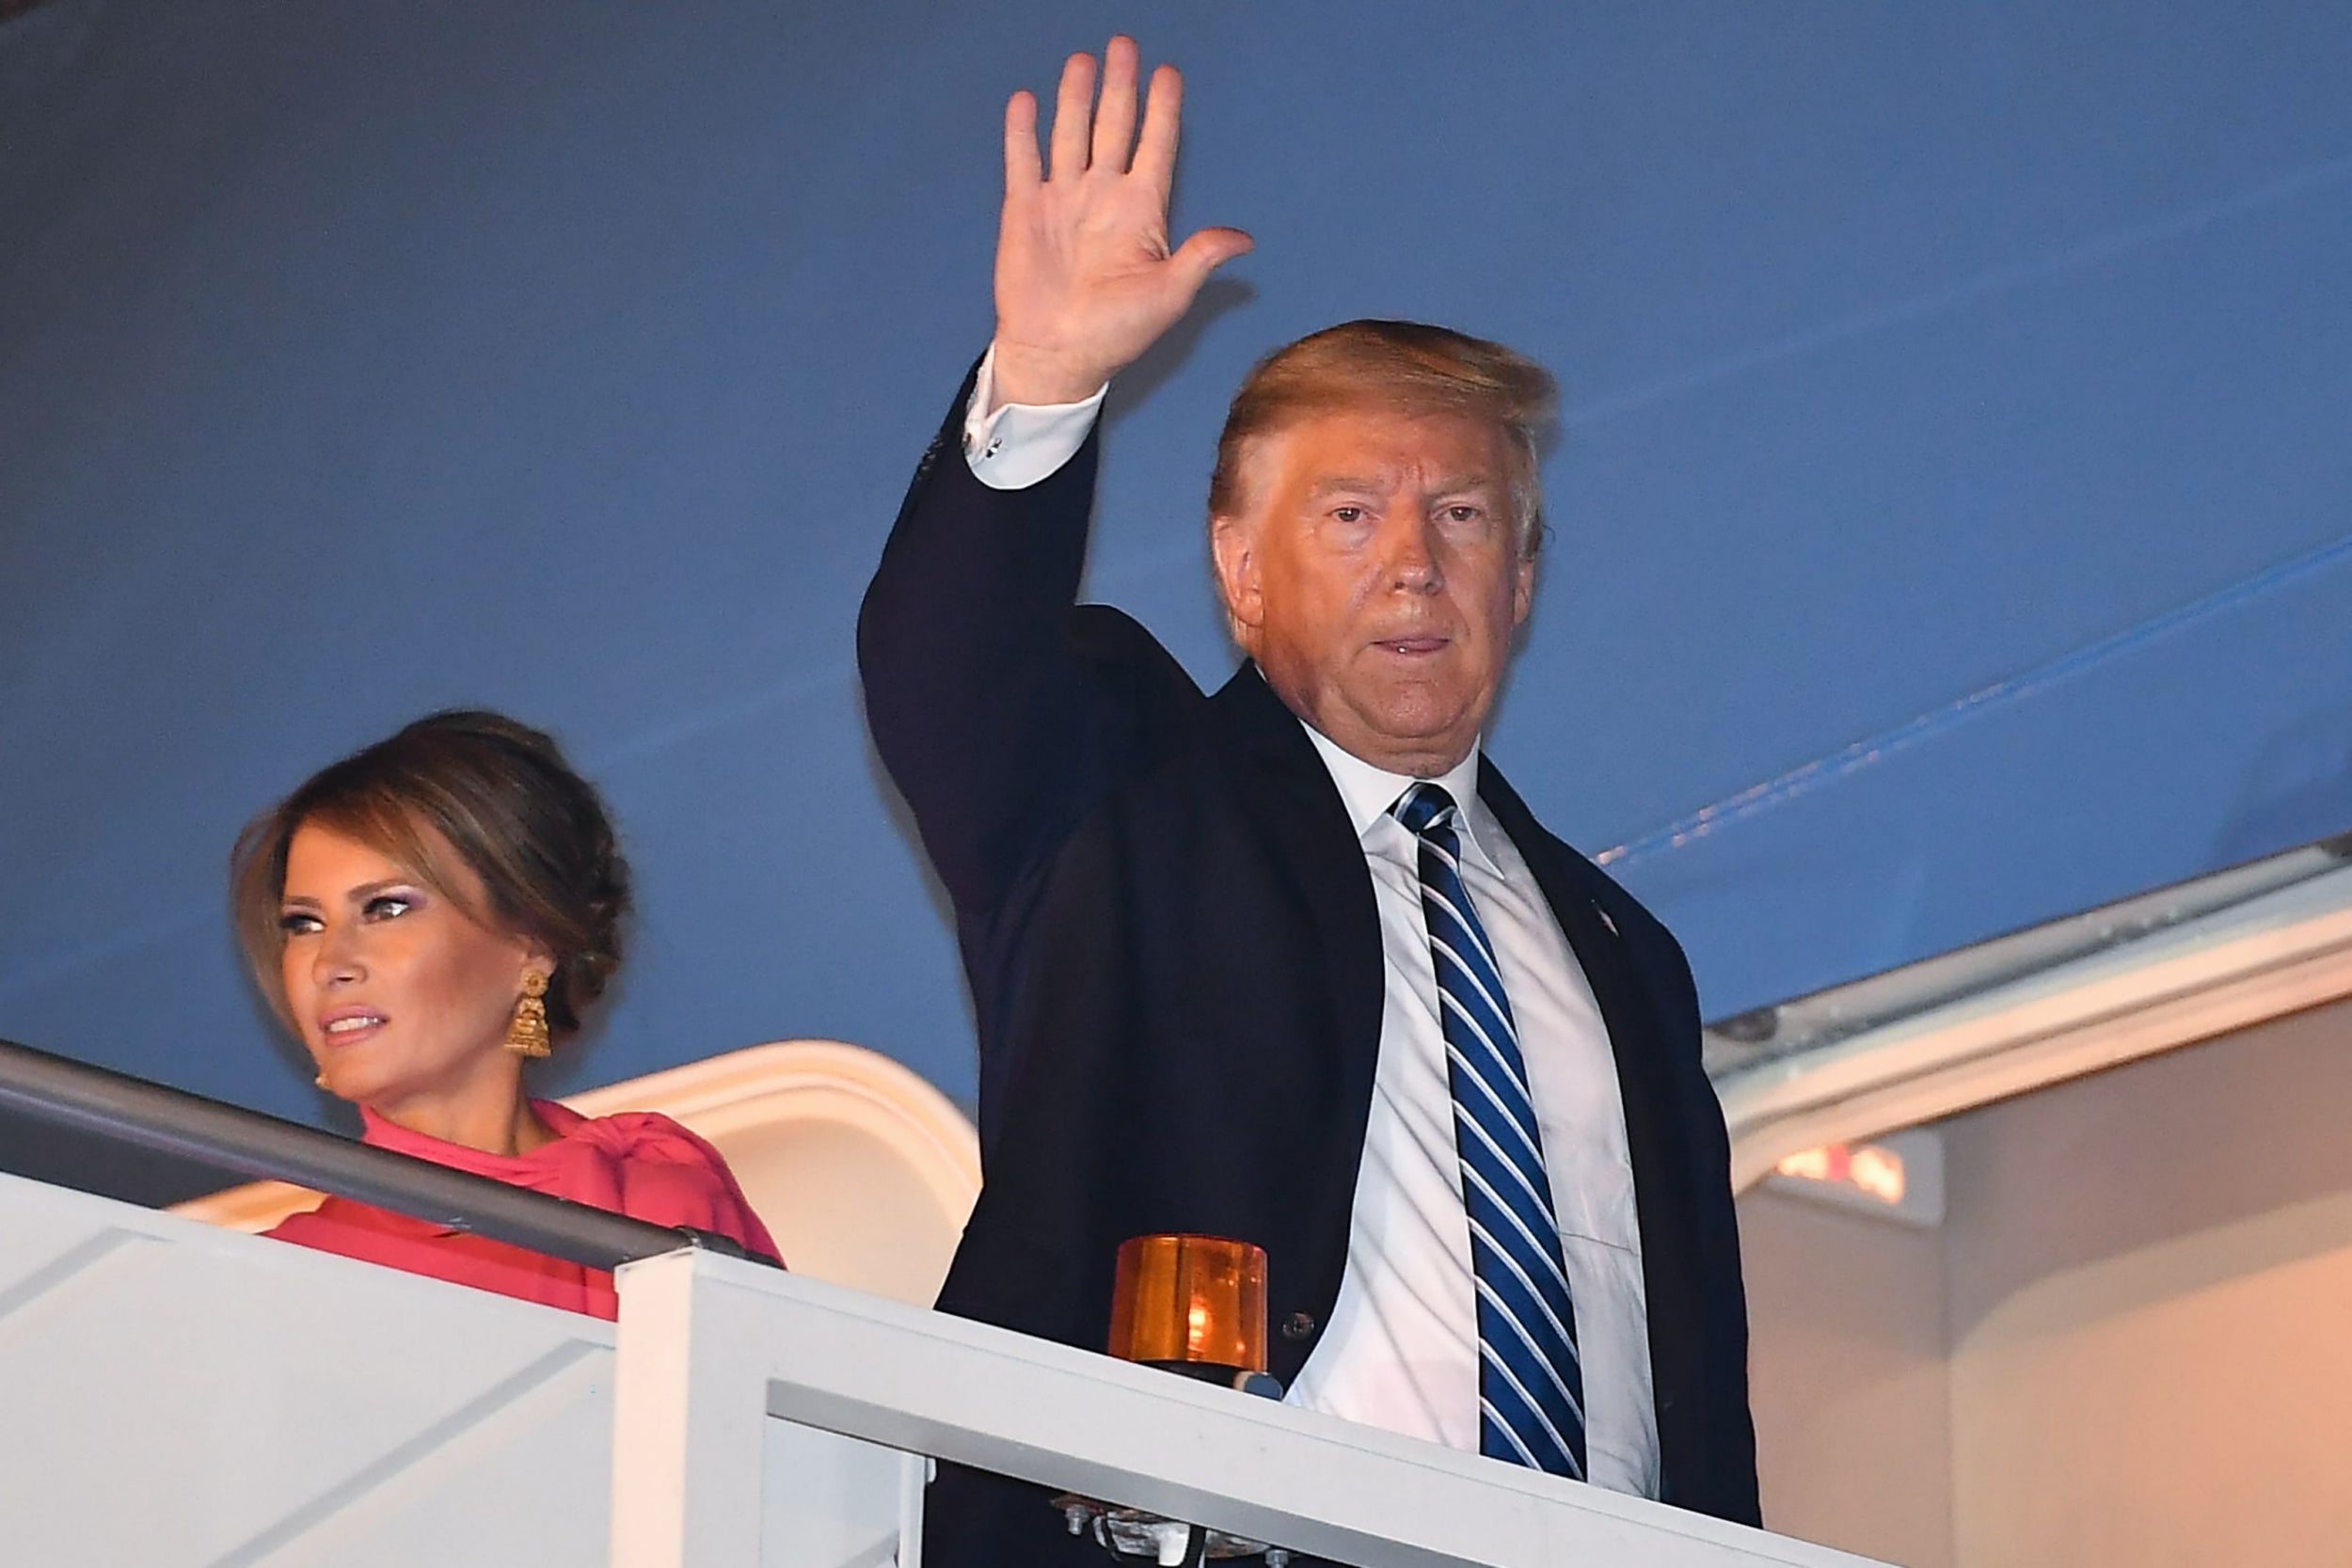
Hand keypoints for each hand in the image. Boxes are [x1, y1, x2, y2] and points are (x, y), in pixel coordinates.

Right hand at [991, 37, 1253, 407]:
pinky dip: (1023, 131)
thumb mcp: (1168, 296)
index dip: (1162, 110)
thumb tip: (1244, 239)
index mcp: (1140, 212)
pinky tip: (1027, 101)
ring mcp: (1063, 200)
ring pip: (1071, 134)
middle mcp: (1102, 197)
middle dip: (1120, 87)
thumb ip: (1200, 258)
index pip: (1156, 146)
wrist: (1056, 356)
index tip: (1169, 74)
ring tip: (1082, 61)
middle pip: (1114, 127)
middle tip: (1124, 46)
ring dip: (1076, 98)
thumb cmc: (1116, 334)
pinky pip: (1024, 161)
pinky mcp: (1025, 211)